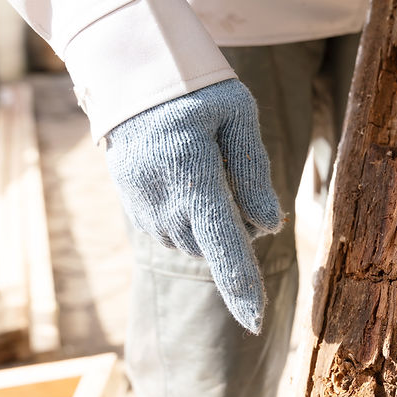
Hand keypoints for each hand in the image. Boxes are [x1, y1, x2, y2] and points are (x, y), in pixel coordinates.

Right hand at [104, 79, 281, 331]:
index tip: (255, 323)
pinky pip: (176, 230)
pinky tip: (186, 174)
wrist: (128, 73)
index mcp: (193, 175)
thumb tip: (268, 225)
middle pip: (216, 246)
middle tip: (232, 169)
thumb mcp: (237, 113)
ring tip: (206, 166)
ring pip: (196, 241)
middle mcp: (163, 200)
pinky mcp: (135, 208)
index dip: (243, 287)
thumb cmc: (195, 88)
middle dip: (236, 227)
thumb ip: (254, 169)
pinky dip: (191, 214)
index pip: (224, 246)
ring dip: (213, 222)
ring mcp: (144, 208)